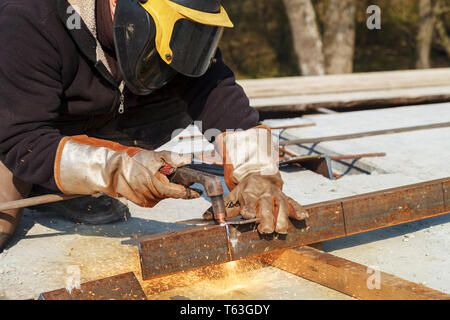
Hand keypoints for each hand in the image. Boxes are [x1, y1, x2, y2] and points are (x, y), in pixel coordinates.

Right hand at [54, 135, 199, 206]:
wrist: (114, 172)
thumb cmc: (134, 164)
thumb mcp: (156, 157)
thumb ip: (173, 159)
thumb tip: (188, 159)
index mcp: (160, 188)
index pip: (181, 193)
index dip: (191, 192)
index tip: (200, 192)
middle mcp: (155, 198)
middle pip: (172, 193)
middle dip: (175, 185)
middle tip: (173, 175)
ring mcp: (148, 202)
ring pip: (164, 195)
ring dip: (165, 187)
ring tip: (155, 175)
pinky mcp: (143, 203)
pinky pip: (155, 197)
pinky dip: (156, 190)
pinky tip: (150, 181)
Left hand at [206, 172, 307, 233]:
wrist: (262, 173)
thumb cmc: (246, 188)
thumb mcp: (234, 194)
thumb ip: (224, 207)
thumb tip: (207, 218)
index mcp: (249, 191)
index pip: (248, 199)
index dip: (248, 207)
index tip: (247, 215)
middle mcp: (264, 193)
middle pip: (267, 205)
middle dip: (267, 217)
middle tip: (266, 230)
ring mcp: (277, 194)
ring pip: (282, 205)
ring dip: (283, 218)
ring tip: (282, 230)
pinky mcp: (286, 197)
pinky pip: (294, 202)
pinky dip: (298, 209)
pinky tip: (303, 217)